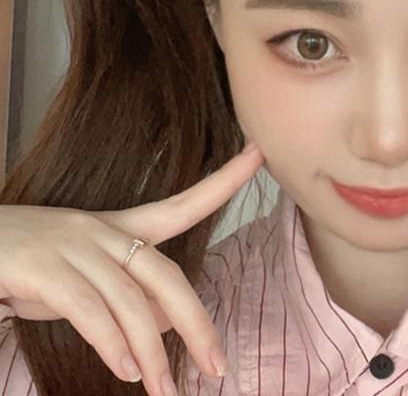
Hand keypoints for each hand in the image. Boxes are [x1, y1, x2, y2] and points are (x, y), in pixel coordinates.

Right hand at [0, 140, 264, 395]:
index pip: (182, 203)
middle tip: (217, 367)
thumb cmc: (30, 266)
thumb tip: (171, 323)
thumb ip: (129, 298)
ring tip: (164, 390)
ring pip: (130, 301)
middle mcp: (105, 231)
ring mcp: (75, 246)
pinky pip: (89, 307)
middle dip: (197, 323)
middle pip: (166, 275)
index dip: (223, 181)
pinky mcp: (44, 268)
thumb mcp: (87, 281)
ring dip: (150, 352)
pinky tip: (125, 368)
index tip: (259, 154)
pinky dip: (111, 340)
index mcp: (120, 227)